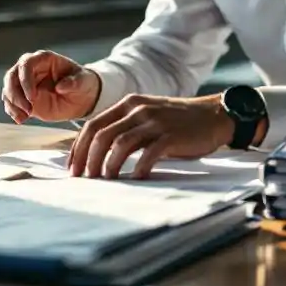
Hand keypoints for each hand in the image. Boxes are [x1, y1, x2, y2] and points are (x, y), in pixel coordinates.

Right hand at [2, 50, 101, 122]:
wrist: (80, 97)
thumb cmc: (82, 83)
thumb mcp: (83, 81)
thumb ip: (74, 82)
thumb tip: (61, 87)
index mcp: (43, 59)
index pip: (26, 64)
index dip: (25, 80)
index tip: (32, 97)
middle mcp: (30, 69)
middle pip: (11, 76)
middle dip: (15, 94)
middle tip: (28, 110)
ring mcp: (24, 84)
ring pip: (8, 90)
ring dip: (12, 104)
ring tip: (23, 118)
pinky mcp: (23, 98)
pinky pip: (11, 103)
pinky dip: (13, 111)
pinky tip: (20, 120)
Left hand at [67, 94, 233, 178]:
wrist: (212, 115)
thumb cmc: (176, 122)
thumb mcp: (146, 116)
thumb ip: (124, 127)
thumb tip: (95, 153)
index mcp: (128, 104)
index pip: (92, 125)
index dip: (78, 148)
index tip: (72, 168)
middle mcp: (138, 109)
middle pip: (102, 135)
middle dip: (89, 159)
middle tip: (85, 179)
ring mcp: (155, 121)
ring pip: (121, 144)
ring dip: (109, 165)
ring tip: (107, 181)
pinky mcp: (171, 135)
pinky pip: (149, 153)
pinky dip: (139, 167)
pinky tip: (135, 178)